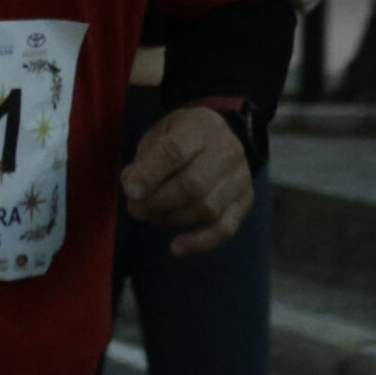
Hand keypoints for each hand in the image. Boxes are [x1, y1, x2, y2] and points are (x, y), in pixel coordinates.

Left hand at [121, 106, 254, 256]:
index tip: (130, 192)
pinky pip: (225, 229)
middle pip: (193, 185)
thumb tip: (131, 186)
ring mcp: (240, 178)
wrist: (228, 136)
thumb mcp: (161, 131)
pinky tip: (176, 247)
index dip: (150, 174)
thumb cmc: (186, 136)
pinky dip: (199, 243)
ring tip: (152, 218)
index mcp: (200, 127)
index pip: (175, 151)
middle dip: (158, 203)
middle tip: (136, 209)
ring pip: (208, 209)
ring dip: (173, 220)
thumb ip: (145, 157)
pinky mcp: (245, 201)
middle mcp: (226, 151)